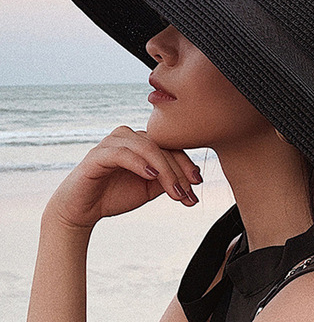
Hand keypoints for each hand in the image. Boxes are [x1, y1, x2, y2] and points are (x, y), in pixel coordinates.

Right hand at [44, 125, 202, 228]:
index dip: (186, 164)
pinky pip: (123, 153)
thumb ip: (167, 179)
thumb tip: (193, 178)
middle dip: (178, 171)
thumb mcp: (149, 188)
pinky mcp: (98, 154)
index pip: (170, 147)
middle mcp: (129, 137)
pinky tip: (152, 176)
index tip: (198, 183)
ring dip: (164, 170)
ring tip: (175, 191)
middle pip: (162, 147)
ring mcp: (113, 142)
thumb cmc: (115, 196)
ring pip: (147, 148)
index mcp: (142, 142)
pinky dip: (140, 164)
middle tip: (188, 193)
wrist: (81, 211)